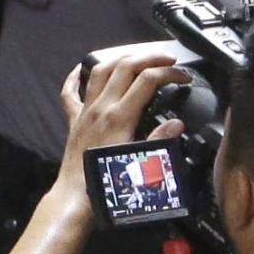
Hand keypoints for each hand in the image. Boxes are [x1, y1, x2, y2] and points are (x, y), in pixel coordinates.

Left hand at [52, 50, 188, 192]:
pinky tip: (80, 70)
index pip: (147, 81)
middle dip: (149, 57)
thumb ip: (159, 140)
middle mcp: (101, 107)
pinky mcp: (73, 120)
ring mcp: (85, 111)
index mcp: (119, 116)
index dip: (169, 73)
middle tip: (168, 59)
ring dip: (119, 58)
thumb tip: (178, 124)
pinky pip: (69, 93)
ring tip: (137, 56)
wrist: (76, 197)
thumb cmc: (108, 184)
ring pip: (99, 71)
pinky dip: (74, 78)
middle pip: (125, 67)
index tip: (184, 76)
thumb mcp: (141, 163)